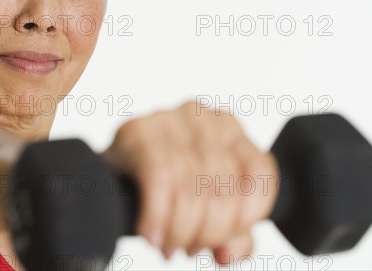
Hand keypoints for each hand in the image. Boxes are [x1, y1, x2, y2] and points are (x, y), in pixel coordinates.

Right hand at [102, 101, 278, 263]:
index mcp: (229, 128)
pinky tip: (151, 235)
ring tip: (169, 247)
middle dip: (207, 232)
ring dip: (180, 230)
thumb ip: (232, 232)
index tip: (224, 241)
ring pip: (189, 188)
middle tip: (189, 249)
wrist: (112, 170)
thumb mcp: (207, 205)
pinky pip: (159, 180)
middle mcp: (203, 117)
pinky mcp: (139, 130)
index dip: (247, 216)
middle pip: (222, 187)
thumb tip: (227, 253)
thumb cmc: (166, 185)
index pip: (259, 173)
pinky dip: (157, 216)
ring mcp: (170, 119)